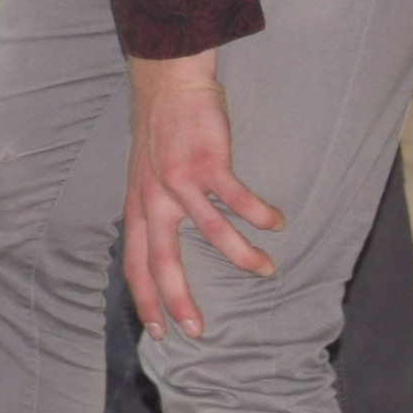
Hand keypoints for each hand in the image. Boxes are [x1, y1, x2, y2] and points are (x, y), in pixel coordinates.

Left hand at [120, 52, 279, 339]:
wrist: (167, 81)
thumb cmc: (160, 129)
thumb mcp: (143, 175)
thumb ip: (151, 208)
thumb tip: (160, 242)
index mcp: (138, 206)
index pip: (135, 263)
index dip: (144, 298)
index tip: (157, 331)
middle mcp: (154, 199)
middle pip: (163, 261)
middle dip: (179, 299)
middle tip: (198, 329)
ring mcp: (180, 181)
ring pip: (211, 232)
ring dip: (240, 255)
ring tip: (264, 270)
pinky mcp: (206, 161)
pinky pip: (236, 197)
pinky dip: (258, 214)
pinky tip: (276, 224)